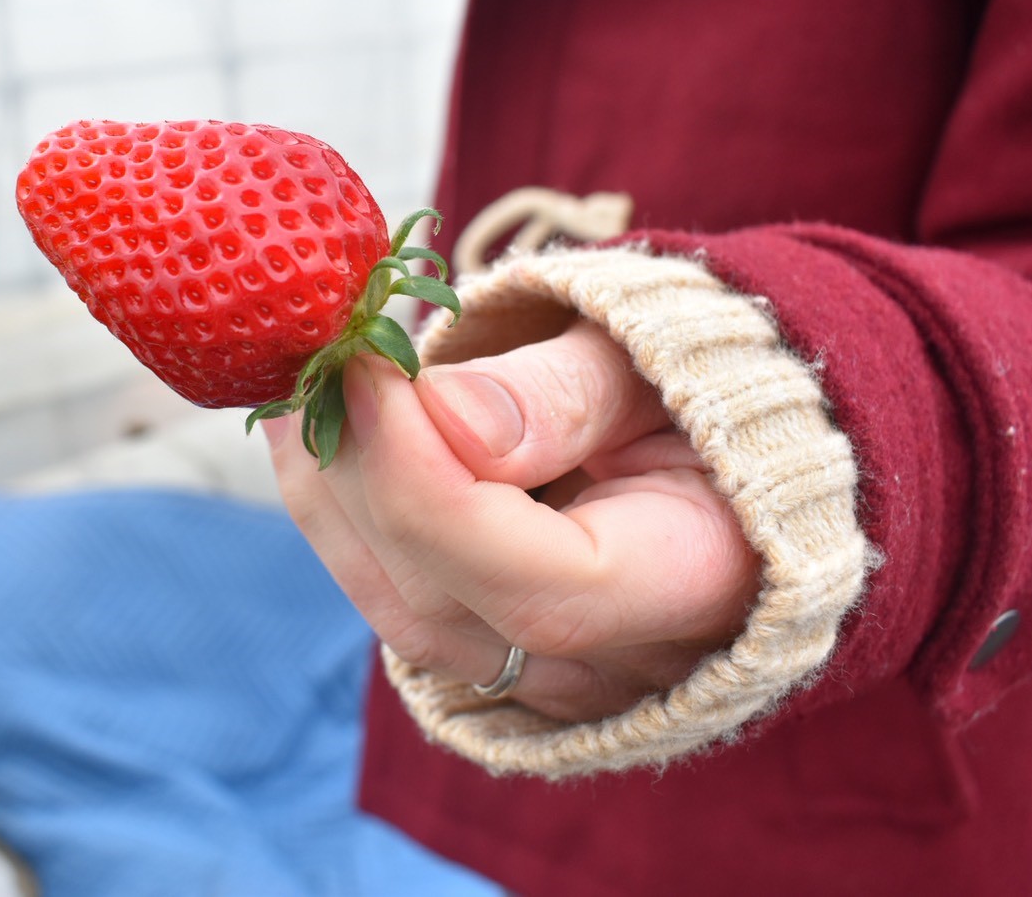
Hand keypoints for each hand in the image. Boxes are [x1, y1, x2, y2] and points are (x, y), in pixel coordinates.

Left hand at [264, 321, 760, 722]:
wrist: (729, 438)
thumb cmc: (706, 379)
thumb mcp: (662, 357)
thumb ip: (566, 393)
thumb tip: (446, 416)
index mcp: (699, 580)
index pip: (538, 580)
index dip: (430, 482)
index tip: (372, 372)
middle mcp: (622, 659)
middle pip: (450, 599)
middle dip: (365, 470)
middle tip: (324, 358)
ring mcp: (552, 675)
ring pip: (401, 611)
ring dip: (331, 493)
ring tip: (302, 387)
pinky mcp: (495, 650)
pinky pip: (395, 598)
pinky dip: (340, 513)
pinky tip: (309, 432)